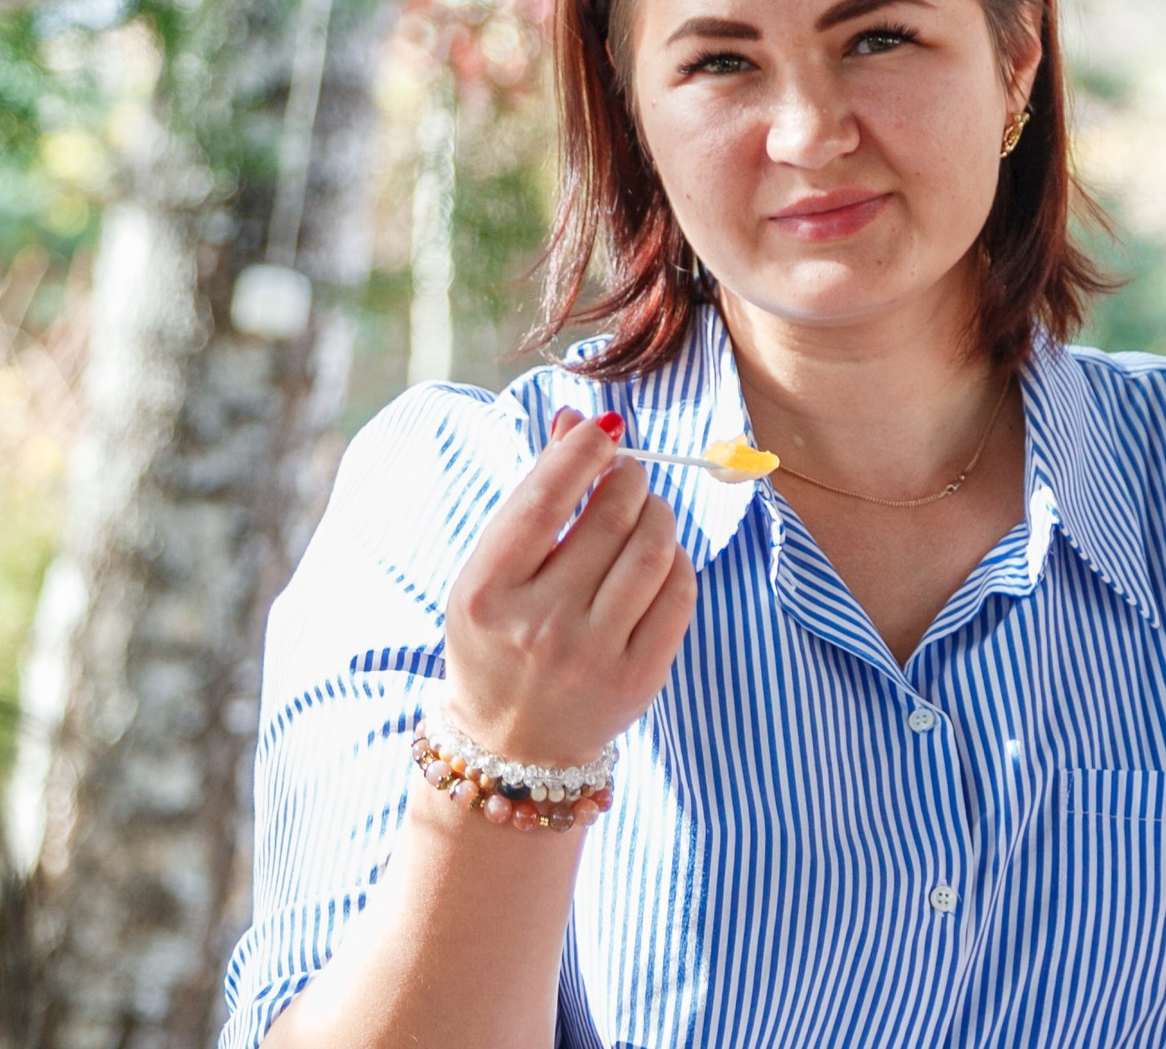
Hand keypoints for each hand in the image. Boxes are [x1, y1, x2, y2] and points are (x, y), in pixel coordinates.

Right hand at [440, 407, 697, 766]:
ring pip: (654, 550)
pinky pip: (679, 592)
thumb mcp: (491, 572)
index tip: (602, 432)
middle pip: (610, 517)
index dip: (582, 451)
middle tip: (627, 474)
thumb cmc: (498, 638)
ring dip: (658, 512)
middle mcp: (538, 626)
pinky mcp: (638, 677)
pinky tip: (659, 558)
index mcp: (486, 593)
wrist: (510, 745)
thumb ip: (533, 496)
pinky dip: (677, 560)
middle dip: (628, 478)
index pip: (544, 498)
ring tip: (646, 510)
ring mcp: (592, 655)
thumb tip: (575, 420)